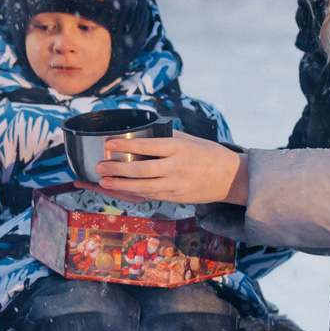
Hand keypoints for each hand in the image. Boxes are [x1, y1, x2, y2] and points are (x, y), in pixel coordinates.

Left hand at [91, 133, 251, 204]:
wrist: (230, 178)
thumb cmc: (208, 154)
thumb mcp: (189, 140)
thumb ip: (167, 137)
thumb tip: (142, 132)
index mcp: (179, 148)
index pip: (147, 146)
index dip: (125, 145)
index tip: (108, 143)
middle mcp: (176, 168)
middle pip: (141, 170)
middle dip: (117, 169)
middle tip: (99, 166)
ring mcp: (176, 185)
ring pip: (143, 187)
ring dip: (120, 185)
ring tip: (104, 180)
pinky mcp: (176, 198)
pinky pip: (151, 196)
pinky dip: (134, 193)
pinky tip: (121, 189)